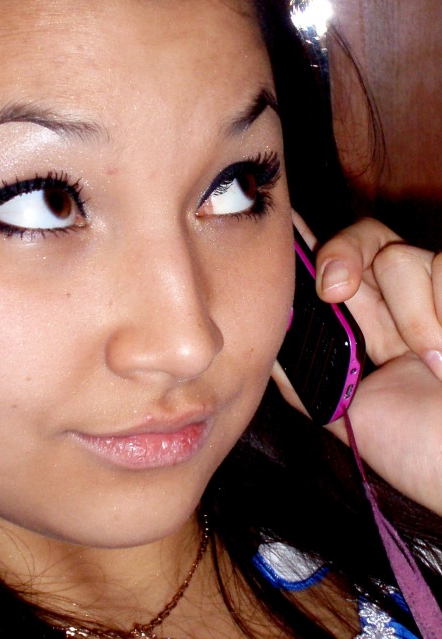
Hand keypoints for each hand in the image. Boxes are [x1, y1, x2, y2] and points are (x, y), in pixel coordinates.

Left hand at [276, 216, 441, 515]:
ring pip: (398, 257)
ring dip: (410, 317)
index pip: (334, 270)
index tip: (280, 228)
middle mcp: (406, 304)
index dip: (307, 246)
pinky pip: (440, 266)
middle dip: (339, 252)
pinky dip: (437, 318)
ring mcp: (440, 296)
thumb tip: (260, 338)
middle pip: (362, 236)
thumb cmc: (422, 455)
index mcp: (374, 329)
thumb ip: (305, 377)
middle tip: (332, 292)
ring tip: (430, 365)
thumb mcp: (350, 416)